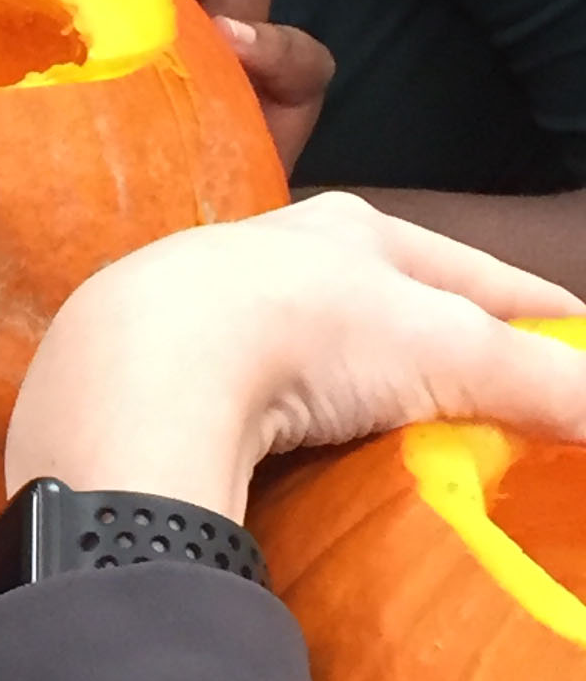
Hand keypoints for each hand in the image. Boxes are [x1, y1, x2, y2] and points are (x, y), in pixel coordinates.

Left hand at [6, 194, 585, 522]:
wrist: (140, 371)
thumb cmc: (303, 331)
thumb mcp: (450, 350)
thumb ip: (541, 379)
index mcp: (346, 229)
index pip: (466, 268)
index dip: (527, 308)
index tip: (570, 338)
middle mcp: (263, 249)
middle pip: (371, 295)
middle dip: (423, 334)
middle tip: (475, 388)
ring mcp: (192, 305)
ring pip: (287, 336)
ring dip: (333, 376)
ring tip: (378, 427)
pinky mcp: (138, 367)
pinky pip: (224, 390)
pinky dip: (263, 417)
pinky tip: (275, 451)